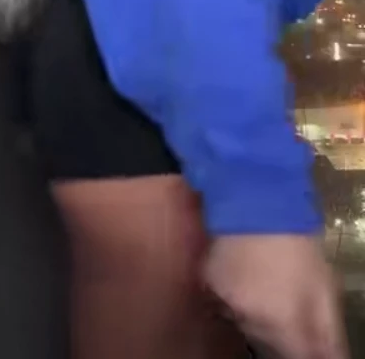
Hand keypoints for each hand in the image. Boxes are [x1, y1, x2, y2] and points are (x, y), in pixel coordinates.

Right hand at [204, 235, 347, 358]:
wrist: (254, 195)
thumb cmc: (296, 239)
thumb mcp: (324, 284)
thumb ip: (328, 330)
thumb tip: (330, 358)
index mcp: (283, 321)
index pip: (295, 356)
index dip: (301, 348)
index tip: (301, 331)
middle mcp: (251, 319)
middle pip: (268, 343)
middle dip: (280, 329)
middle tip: (286, 300)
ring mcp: (224, 302)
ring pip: (244, 323)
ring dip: (256, 313)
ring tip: (265, 283)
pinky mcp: (207, 283)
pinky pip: (223, 302)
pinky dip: (235, 296)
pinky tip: (245, 272)